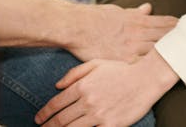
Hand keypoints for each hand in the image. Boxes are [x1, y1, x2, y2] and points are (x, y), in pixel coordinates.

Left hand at [36, 51, 177, 125]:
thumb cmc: (122, 70)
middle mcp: (88, 101)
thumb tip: (57, 85)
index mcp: (82, 86)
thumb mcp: (96, 63)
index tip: (38, 118)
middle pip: (61, 119)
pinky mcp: (111, 125)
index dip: (44, 113)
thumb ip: (74, 73)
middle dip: (48, 126)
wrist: (147, 78)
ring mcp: (99, 115)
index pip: (56, 103)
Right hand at [65, 2, 176, 62]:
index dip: (178, 25)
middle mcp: (138, 33)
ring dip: (172, 51)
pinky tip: (165, 69)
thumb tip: (148, 7)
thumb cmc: (95, 18)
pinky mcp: (124, 60)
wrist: (78, 27)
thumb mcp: (118, 11)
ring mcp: (132, 47)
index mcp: (137, 20)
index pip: (163, 22)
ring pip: (158, 49)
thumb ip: (135, 12)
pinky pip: (143, 64)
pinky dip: (155, 65)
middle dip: (180, 38)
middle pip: (165, 36)